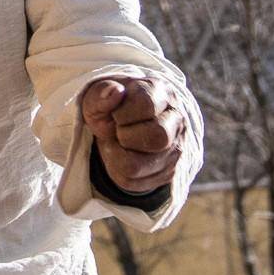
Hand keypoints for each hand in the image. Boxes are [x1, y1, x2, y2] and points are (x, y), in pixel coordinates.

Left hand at [82, 77, 182, 195]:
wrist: (119, 130)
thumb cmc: (110, 108)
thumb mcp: (97, 96)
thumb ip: (101, 92)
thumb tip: (116, 91)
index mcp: (162, 94)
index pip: (147, 104)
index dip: (122, 113)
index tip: (115, 114)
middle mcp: (176, 121)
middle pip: (158, 136)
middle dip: (125, 135)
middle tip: (118, 130)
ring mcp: (175, 149)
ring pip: (142, 164)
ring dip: (118, 155)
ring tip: (118, 144)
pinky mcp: (168, 172)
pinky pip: (137, 182)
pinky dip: (118, 171)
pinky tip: (122, 156)